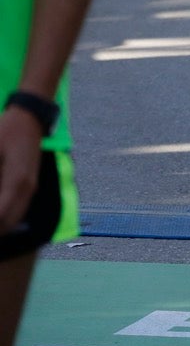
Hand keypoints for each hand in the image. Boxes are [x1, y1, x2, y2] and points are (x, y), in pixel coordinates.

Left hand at [0, 110, 41, 230]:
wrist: (30, 118)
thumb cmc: (6, 131)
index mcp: (17, 182)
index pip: (1, 216)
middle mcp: (27, 189)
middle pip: (8, 223)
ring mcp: (30, 188)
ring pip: (14, 219)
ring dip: (1, 226)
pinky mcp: (29, 185)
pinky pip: (17, 211)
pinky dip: (5, 219)